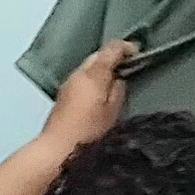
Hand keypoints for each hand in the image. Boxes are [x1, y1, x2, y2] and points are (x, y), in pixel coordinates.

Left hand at [45, 38, 133, 155]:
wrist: (58, 148)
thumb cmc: (88, 132)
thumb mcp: (112, 111)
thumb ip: (118, 90)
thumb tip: (119, 79)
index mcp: (93, 75)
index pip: (111, 49)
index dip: (126, 47)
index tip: (137, 52)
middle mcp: (78, 74)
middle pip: (97, 55)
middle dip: (113, 56)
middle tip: (127, 64)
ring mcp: (68, 83)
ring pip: (87, 65)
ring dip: (101, 67)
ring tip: (114, 78)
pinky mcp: (62, 94)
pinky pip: (80, 77)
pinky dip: (91, 78)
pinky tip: (99, 90)